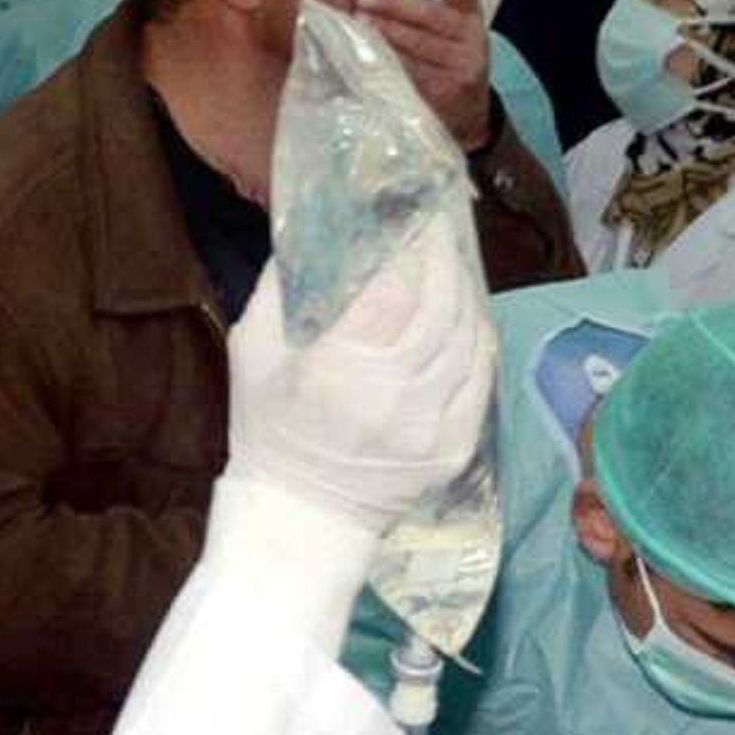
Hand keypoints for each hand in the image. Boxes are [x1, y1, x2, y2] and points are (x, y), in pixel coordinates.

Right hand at [224, 245, 495, 534]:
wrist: (300, 518)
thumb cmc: (269, 426)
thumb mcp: (253, 348)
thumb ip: (286, 283)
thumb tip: (324, 227)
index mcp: (337, 370)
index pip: (396, 290)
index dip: (413, 246)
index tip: (416, 216)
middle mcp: (394, 397)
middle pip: (442, 307)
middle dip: (446, 258)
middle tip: (441, 228)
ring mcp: (432, 427)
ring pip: (470, 338)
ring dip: (465, 292)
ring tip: (452, 265)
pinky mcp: (456, 448)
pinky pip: (481, 376)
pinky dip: (478, 337)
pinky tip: (465, 315)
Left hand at [355, 0, 495, 149]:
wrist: (467, 106)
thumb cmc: (445, 53)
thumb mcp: (447, 23)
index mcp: (470, 11)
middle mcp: (472, 36)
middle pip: (432, 14)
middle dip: (394, 4)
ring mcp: (462, 65)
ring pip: (420, 44)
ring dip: (386, 30)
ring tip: (360, 20)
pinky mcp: (447, 91)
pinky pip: (413, 72)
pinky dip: (389, 60)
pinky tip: (369, 51)